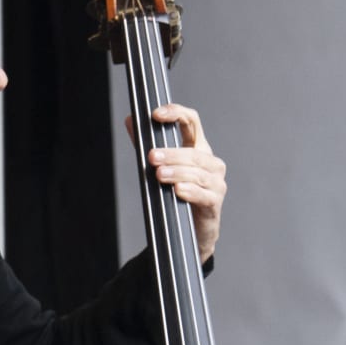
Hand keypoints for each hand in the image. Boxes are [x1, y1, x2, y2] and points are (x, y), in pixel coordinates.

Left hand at [132, 103, 228, 261]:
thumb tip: (130, 120)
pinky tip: (178, 190)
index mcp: (197, 148)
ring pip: (198, 173)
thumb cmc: (176, 194)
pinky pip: (204, 195)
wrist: (190, 231)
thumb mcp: (161, 165)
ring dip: (177, 172)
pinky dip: (190, 191)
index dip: (176, 113)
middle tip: (152, 157)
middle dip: (172, 153)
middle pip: (194, 151)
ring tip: (159, 175)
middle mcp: (210, 163)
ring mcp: (215, 183)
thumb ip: (146, 144)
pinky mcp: (214, 203)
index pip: (192, 121)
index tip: (156, 114)